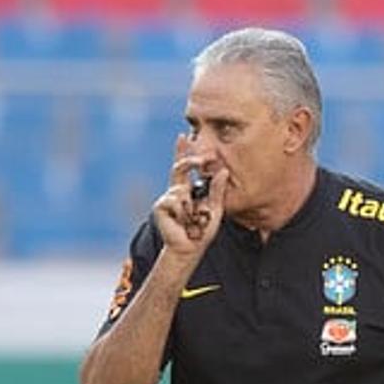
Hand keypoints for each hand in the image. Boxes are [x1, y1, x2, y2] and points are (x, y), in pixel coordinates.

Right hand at [152, 134, 224, 263]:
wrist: (189, 248)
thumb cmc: (201, 230)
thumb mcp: (215, 208)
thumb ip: (217, 190)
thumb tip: (223, 171)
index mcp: (188, 190)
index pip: (185, 167)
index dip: (183, 151)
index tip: (184, 135)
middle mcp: (175, 191)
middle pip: (180, 167)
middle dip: (190, 160)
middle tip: (202, 159)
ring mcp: (166, 198)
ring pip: (181, 190)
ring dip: (190, 206)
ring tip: (190, 219)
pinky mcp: (160, 206)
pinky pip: (174, 201)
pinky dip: (182, 211)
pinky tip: (180, 221)